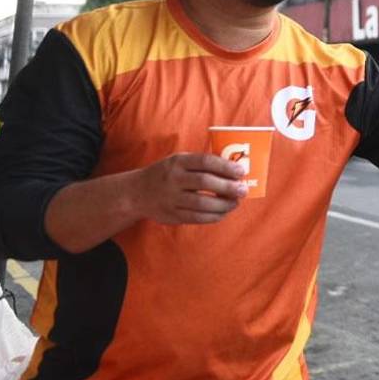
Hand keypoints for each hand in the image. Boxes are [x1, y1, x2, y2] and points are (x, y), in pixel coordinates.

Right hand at [131, 153, 247, 224]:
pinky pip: (197, 218)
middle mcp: (173, 179)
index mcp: (178, 162)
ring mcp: (171, 198)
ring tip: (235, 203)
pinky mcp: (172, 215)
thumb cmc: (167, 174)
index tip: (241, 171)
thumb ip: (202, 164)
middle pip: (205, 183)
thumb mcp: (179, 161)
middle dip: (228, 187)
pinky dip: (213, 216)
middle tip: (243, 190)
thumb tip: (234, 171)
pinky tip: (223, 213)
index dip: (225, 166)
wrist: (136, 193)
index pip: (205, 161)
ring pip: (202, 204)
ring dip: (223, 205)